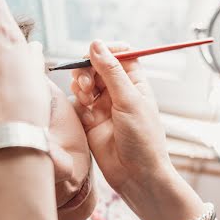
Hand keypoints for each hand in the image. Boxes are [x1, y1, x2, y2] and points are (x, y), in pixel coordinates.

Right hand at [71, 40, 173, 197]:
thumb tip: (95, 44)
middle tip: (87, 82)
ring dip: (81, 84)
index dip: (106, 50)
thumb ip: (111, 72)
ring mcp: (103, 106)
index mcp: (135, 83)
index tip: (95, 53)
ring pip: (84, 83)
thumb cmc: (142, 139)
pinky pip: (77, 103)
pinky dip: (78, 103)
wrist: (136, 175)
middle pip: (97, 66)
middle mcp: (118, 92)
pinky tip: (87, 115)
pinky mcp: (90, 121)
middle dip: (88, 69)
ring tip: (86, 96)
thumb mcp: (129, 101)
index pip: (119, 54)